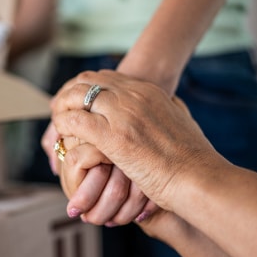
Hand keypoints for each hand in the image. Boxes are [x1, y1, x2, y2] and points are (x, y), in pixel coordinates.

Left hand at [49, 69, 220, 210]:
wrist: (200, 178)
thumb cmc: (193, 159)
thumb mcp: (182, 122)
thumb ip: (170, 110)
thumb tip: (170, 104)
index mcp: (149, 91)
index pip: (106, 78)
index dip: (87, 88)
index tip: (77, 101)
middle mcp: (134, 97)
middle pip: (88, 82)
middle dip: (70, 94)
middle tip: (60, 109)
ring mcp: (123, 114)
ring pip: (78, 97)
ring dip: (63, 107)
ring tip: (57, 122)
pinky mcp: (114, 137)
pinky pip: (75, 121)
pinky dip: (62, 125)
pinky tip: (60, 135)